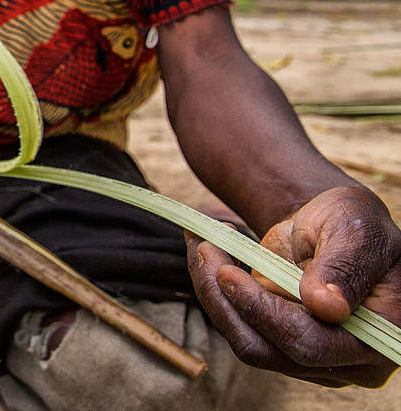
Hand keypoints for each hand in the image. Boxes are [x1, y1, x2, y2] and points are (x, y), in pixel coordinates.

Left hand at [187, 186, 400, 386]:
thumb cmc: (355, 223)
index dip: (264, 312)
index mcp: (379, 335)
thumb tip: (328, 308)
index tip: (228, 273)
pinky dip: (215, 291)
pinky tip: (210, 251)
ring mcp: (311, 356)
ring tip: (204, 244)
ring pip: (247, 342)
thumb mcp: (355, 231)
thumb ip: (344, 267)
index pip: (312, 344)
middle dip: (227, 300)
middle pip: (270, 350)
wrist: (335, 225)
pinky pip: (239, 326)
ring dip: (213, 294)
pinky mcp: (279, 341)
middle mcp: (347, 359)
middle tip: (205, 248)